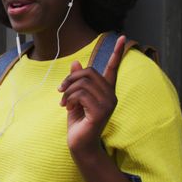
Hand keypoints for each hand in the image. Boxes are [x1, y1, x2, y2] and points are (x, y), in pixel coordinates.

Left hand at [58, 36, 125, 154]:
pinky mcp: (101, 112)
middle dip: (70, 79)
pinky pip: (81, 94)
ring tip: (64, 102)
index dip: (116, 53)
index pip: (113, 68)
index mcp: (106, 91)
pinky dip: (69, 98)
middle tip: (61, 91)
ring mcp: (108, 104)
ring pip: (82, 83)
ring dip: (67, 91)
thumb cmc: (78, 122)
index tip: (121, 37)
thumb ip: (76, 82)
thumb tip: (76, 62)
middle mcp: (111, 95)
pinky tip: (67, 107)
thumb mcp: (74, 98)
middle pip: (88, 72)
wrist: (79, 144)